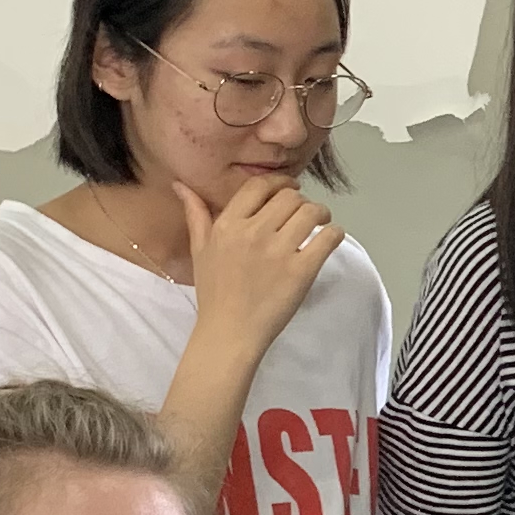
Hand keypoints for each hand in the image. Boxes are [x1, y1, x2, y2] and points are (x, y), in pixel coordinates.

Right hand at [180, 174, 340, 356]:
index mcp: (228, 225)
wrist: (229, 332)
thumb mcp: (199, 250)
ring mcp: (279, 251)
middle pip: (289, 197)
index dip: (280, 182)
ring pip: (311, 212)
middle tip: (306, 213)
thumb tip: (180, 185)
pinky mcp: (301, 271)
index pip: (259, 186)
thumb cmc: (214, 293)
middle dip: (302, 201)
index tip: (290, 189)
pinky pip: (328, 237)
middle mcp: (253, 233)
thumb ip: (196, 215)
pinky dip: (334, 233)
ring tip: (321, 222)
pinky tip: (330, 239)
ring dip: (321, 213)